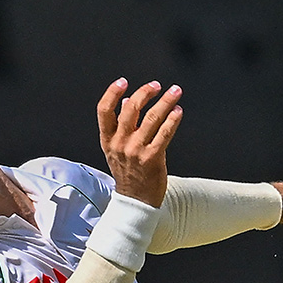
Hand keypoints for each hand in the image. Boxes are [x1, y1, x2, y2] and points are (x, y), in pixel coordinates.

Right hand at [96, 78, 183, 206]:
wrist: (136, 201)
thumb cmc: (128, 173)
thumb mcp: (117, 150)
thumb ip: (120, 126)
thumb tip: (126, 102)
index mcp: (107, 140)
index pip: (104, 111)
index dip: (112, 93)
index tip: (123, 81)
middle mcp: (120, 144)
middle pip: (130, 109)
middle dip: (145, 93)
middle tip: (157, 85)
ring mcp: (136, 151)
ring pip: (151, 119)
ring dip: (165, 102)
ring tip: (175, 92)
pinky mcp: (153, 159)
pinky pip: (164, 134)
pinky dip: (172, 120)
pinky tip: (178, 112)